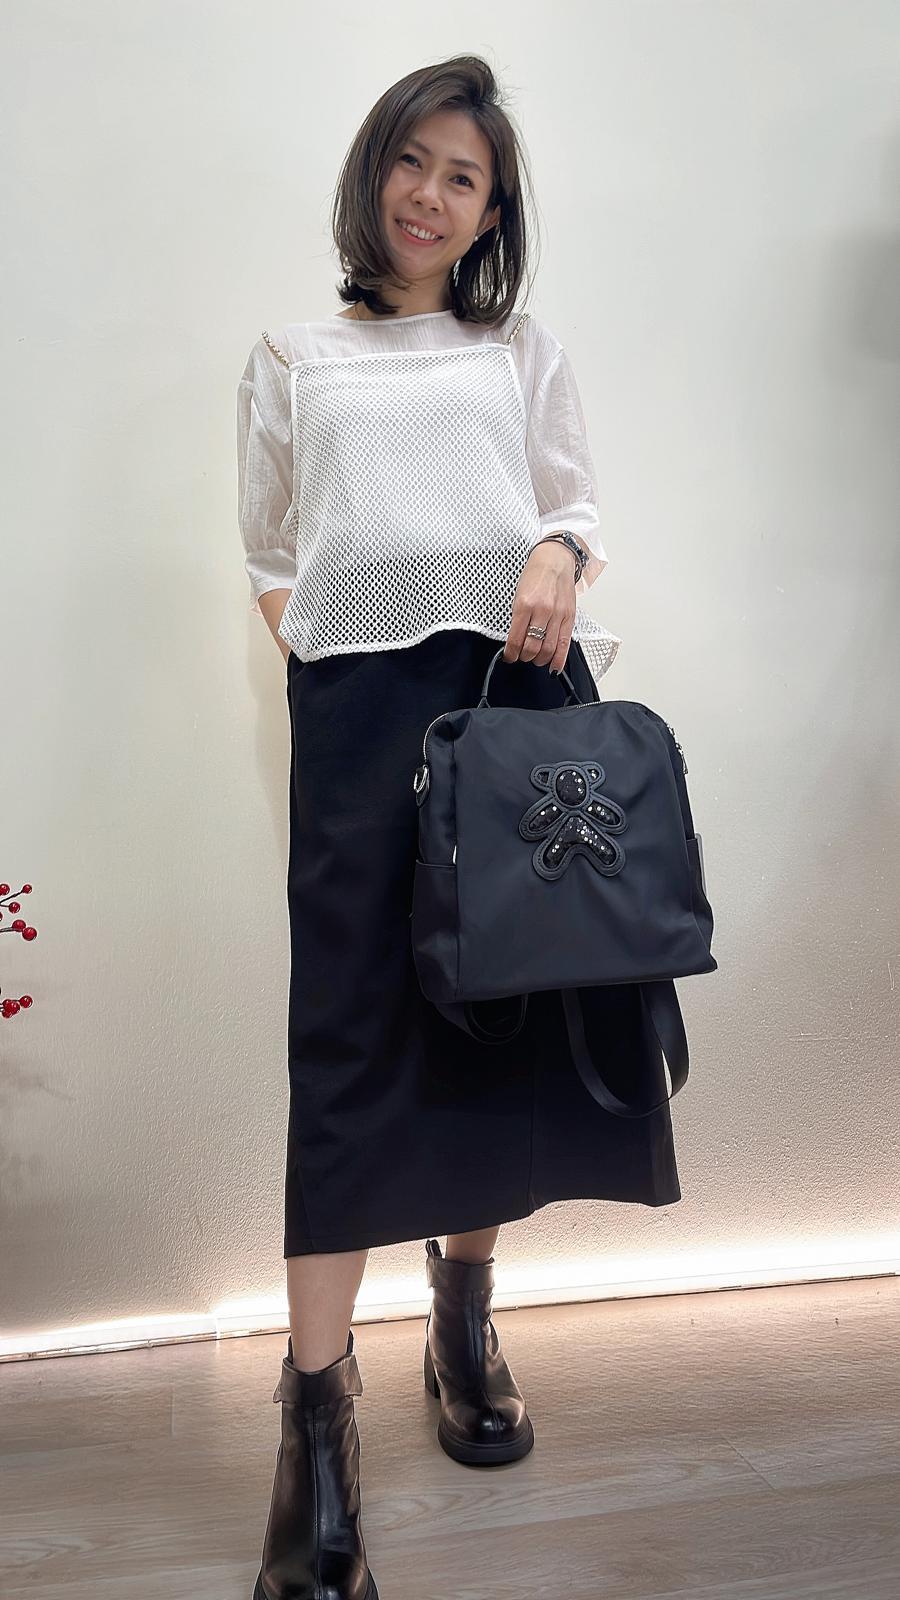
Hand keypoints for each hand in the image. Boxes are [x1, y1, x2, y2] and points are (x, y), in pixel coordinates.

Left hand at [503, 540, 578, 671]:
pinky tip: (553, 668)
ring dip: (539, 660)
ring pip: (548, 649)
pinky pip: (565, 645)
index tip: (509, 656)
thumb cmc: (535, 576)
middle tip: (522, 656)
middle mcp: (542, 610)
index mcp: (524, 605)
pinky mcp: (569, 617)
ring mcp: (557, 615)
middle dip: (524, 657)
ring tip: (535, 659)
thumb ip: (518, 618)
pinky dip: (558, 660)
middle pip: (532, 647)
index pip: (515, 639)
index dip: (510, 654)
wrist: (554, 560)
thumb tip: (515, 640)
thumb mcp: (518, 595)